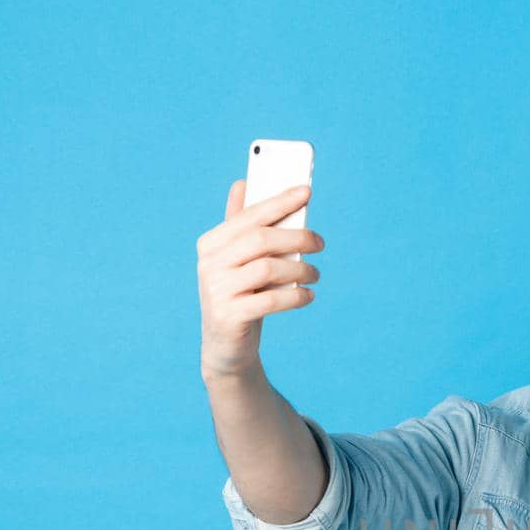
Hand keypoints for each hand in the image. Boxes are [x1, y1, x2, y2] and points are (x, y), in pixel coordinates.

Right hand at [197, 181, 325, 378]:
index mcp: (211, 243)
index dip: (279, 201)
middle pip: (261, 239)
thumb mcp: (238, 261)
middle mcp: (209, 264)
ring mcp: (216, 290)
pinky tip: (309, 296)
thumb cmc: (239, 296)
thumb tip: (242, 182)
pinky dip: (296, 296)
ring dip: (301, 270)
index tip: (307, 191)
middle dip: (297, 237)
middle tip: (320, 243)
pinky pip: (272, 300)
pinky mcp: (229, 316)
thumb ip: (241, 225)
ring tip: (315, 275)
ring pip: (269, 268)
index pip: (249, 215)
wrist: (226, 347)